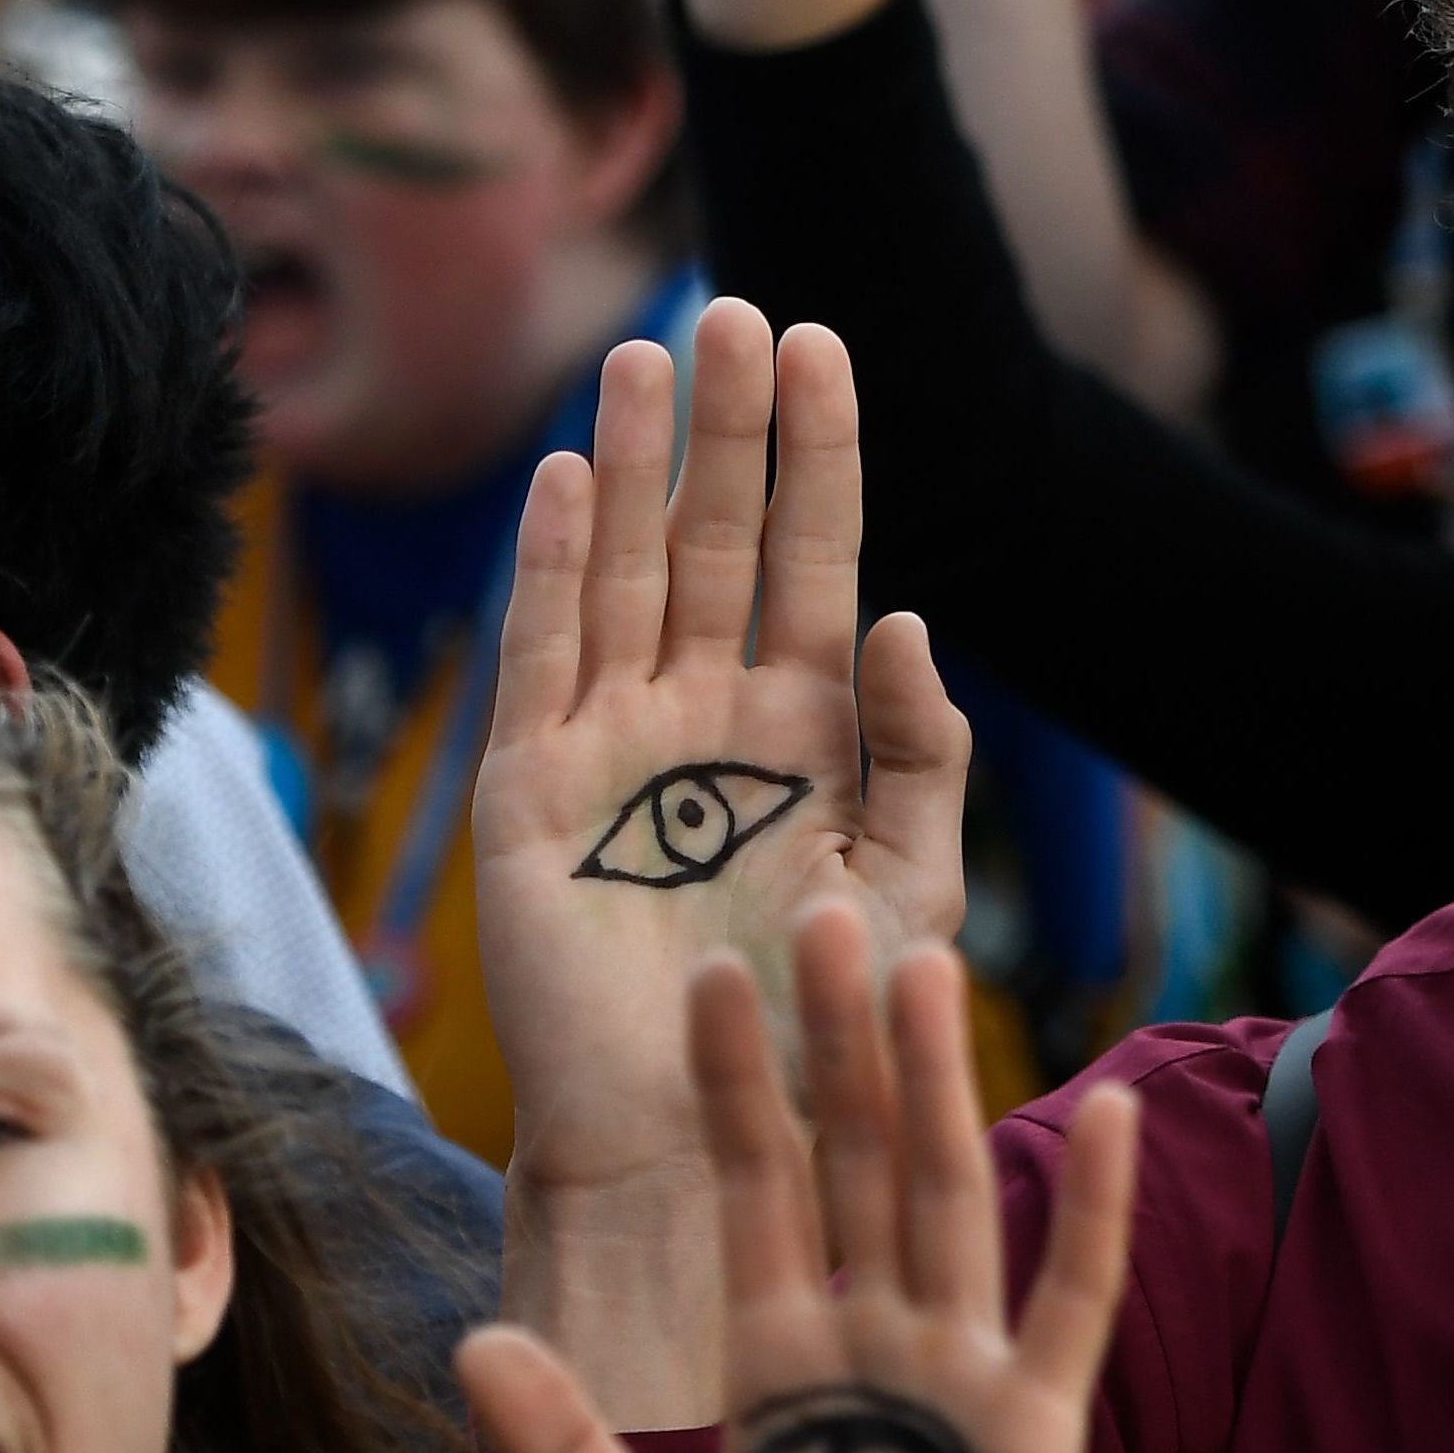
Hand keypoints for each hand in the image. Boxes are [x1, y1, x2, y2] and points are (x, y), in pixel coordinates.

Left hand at [466, 910, 1138, 1452]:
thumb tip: (469, 1342)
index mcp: (779, 1354)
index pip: (757, 1188)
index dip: (735, 1086)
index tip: (709, 973)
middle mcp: (870, 1334)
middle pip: (853, 1158)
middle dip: (837, 1042)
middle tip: (823, 907)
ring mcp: (958, 1368)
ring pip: (945, 1195)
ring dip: (937, 1083)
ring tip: (925, 963)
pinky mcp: (1036, 1420)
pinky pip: (1068, 1297)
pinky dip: (1090, 1208)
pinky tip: (1104, 1110)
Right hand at [475, 301, 973, 1223]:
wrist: (711, 1140)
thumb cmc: (823, 1026)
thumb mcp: (911, 881)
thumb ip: (920, 752)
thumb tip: (909, 618)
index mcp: (804, 727)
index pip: (811, 558)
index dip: (815, 454)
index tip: (824, 343)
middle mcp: (706, 715)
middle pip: (714, 540)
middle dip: (727, 428)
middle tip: (736, 312)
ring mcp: (614, 745)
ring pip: (624, 574)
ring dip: (629, 465)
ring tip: (646, 355)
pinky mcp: (532, 794)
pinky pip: (543, 659)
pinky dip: (549, 569)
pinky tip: (558, 480)